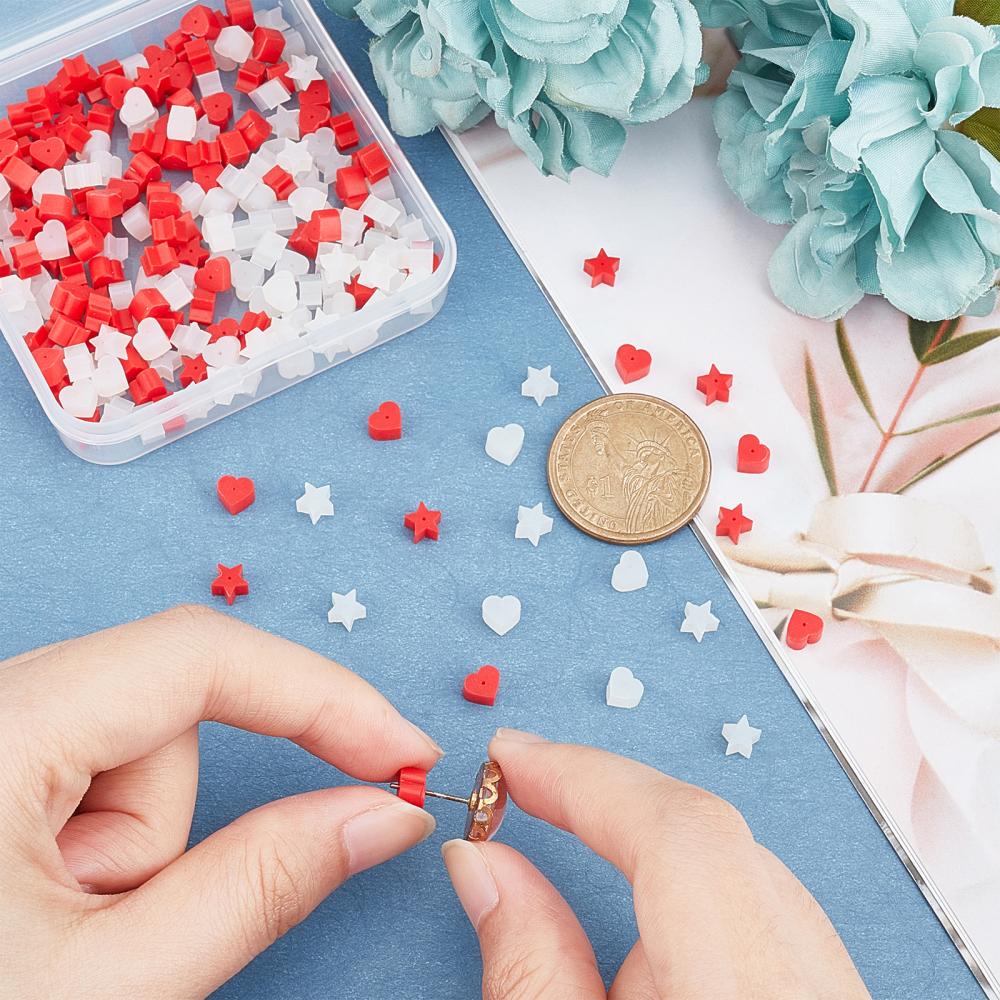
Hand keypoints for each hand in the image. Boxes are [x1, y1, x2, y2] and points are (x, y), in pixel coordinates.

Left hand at [0, 605, 441, 999]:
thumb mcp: (113, 986)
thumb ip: (265, 886)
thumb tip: (386, 816)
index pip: (198, 656)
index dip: (323, 694)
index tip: (403, 753)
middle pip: (162, 708)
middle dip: (177, 822)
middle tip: (130, 928)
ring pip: (131, 750)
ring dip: (132, 848)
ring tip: (62, 932)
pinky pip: (94, 776)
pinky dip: (102, 847)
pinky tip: (41, 912)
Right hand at [442, 730, 870, 999]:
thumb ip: (528, 965)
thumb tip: (483, 865)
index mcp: (746, 989)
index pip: (681, 834)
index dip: (587, 775)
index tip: (510, 756)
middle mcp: (810, 981)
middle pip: (714, 840)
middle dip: (608, 804)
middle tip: (520, 790)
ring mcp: (835, 988)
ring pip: (745, 872)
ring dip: (652, 852)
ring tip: (574, 863)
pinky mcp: (832, 996)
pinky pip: (772, 915)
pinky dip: (698, 896)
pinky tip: (653, 934)